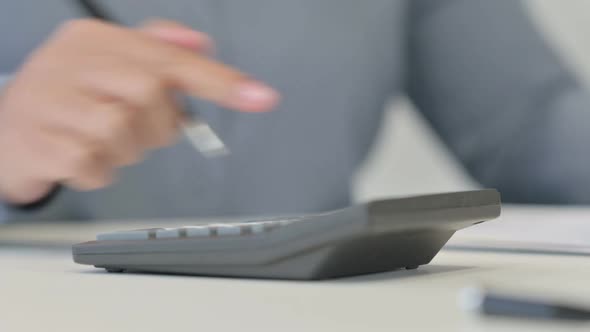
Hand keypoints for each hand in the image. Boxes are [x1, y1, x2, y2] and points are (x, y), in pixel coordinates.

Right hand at [0, 19, 279, 203]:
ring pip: (123, 132)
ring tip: (103, 141)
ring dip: (126, 149)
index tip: (261, 97)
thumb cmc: (70, 97)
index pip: (170, 58)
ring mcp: (48, 103)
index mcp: (94, 39)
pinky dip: (100, 171)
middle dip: (158, 123)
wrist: (3, 131)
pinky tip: (82, 157)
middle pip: (151, 94)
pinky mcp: (38, 144)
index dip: (219, 80)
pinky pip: (95, 166)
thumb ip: (157, 48)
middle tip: (139, 128)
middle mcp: (69, 63)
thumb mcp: (109, 62)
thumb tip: (200, 42)